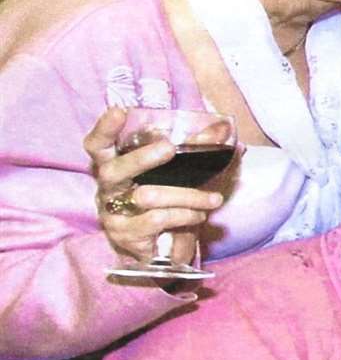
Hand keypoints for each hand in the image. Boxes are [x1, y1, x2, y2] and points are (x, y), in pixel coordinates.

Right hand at [86, 106, 224, 267]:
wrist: (160, 247)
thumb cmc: (167, 199)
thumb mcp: (180, 172)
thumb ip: (196, 148)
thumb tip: (222, 128)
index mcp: (115, 165)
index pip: (98, 145)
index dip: (104, 129)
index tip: (118, 112)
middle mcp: (108, 188)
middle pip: (114, 170)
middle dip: (142, 158)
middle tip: (169, 148)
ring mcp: (112, 213)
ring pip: (146, 196)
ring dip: (187, 195)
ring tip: (214, 199)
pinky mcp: (124, 235)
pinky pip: (156, 220)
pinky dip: (184, 215)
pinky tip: (199, 215)